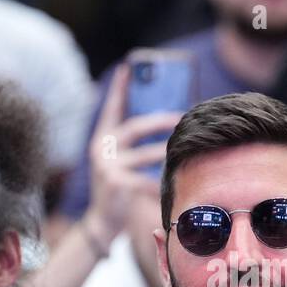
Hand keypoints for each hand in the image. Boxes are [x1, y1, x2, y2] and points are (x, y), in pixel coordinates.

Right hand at [83, 62, 180, 247]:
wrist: (103, 220)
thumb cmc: (119, 186)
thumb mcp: (120, 160)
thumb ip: (132, 143)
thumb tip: (164, 121)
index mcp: (102, 138)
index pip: (111, 108)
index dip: (120, 88)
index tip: (128, 67)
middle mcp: (101, 149)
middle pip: (134, 127)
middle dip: (160, 121)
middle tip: (181, 117)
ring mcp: (107, 166)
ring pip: (145, 155)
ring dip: (167, 152)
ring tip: (185, 149)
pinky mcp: (116, 184)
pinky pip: (147, 180)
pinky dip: (163, 182)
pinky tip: (176, 183)